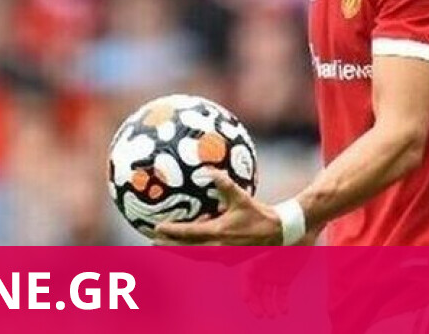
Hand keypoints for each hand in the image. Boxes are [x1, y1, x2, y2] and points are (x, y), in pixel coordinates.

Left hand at [154, 171, 282, 245]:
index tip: (157, 227)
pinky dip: (193, 251)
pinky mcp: (227, 260)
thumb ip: (224, 183)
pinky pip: (204, 255)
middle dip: (168, 246)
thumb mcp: (241, 196)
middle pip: (187, 249)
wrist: (277, 233)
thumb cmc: (258, 213)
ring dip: (178, 250)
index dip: (172, 231)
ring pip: (194, 255)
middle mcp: (218, 248)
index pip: (189, 233)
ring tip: (163, 245)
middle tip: (152, 240)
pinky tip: (187, 245)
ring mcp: (222, 256)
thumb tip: (207, 169)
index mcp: (219, 232)